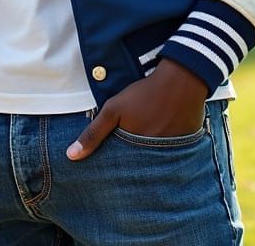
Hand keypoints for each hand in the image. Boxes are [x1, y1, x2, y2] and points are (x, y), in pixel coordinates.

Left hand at [66, 59, 209, 159]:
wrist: (181, 82)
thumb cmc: (145, 94)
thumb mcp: (114, 110)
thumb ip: (93, 133)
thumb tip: (71, 156)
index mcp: (138, 154)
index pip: (121, 172)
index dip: (112, 169)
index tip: (104, 167)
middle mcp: (156, 160)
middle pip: (137, 169)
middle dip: (128, 166)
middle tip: (122, 155)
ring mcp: (172, 155)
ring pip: (153, 162)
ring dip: (145, 157)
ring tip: (140, 142)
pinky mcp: (183, 148)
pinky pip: (168, 155)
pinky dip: (161, 150)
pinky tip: (156, 135)